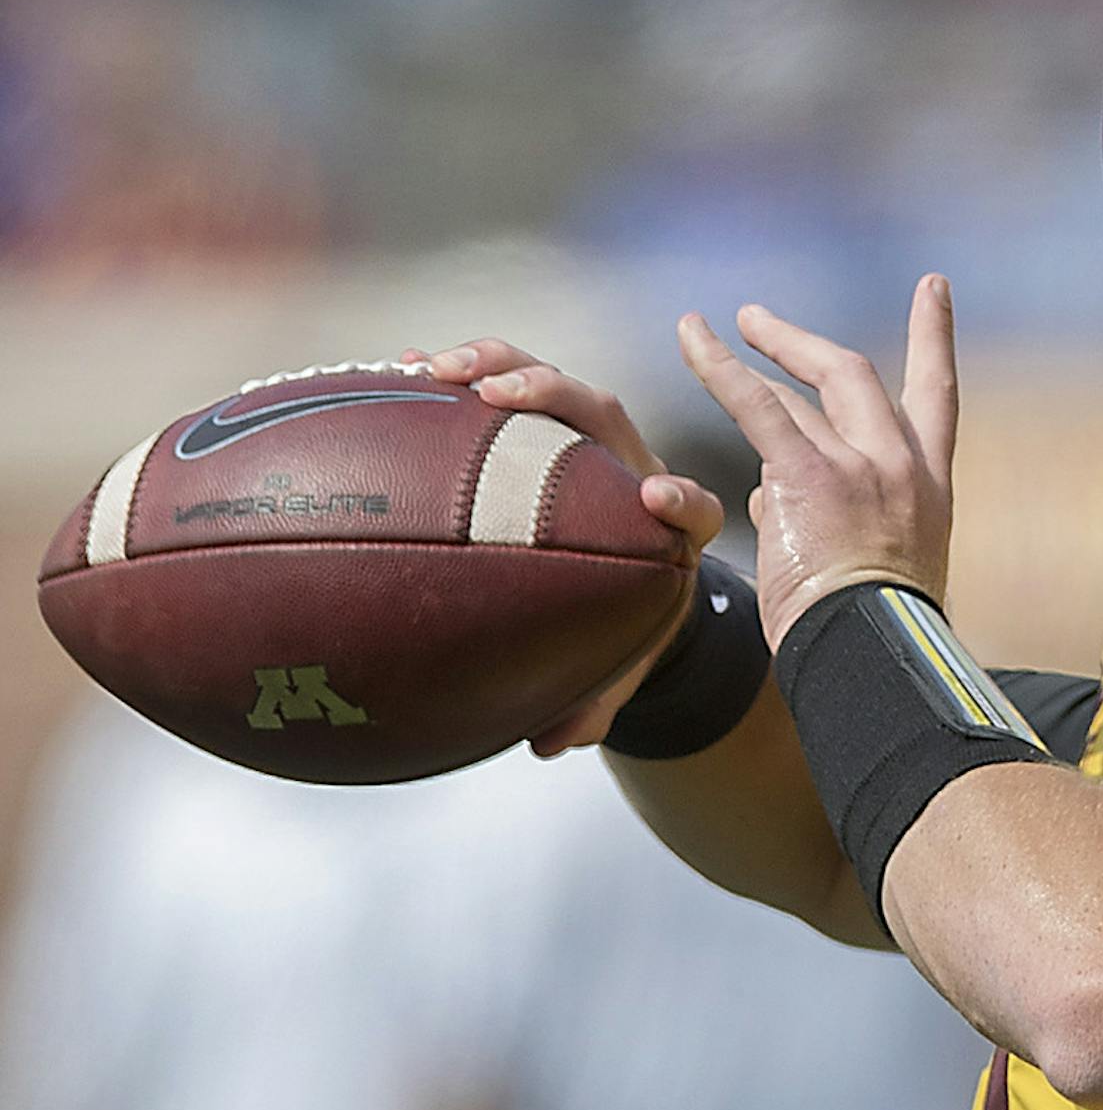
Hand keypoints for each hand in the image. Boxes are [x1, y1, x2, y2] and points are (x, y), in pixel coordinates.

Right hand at [401, 337, 726, 754]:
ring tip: (439, 368)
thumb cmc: (626, 618)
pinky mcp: (550, 426)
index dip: (680, 498)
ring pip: (557, 386)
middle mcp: (633, 469)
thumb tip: (554, 743)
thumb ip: (594, 700)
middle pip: (607, 415)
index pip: (693, 506)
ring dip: (501, 366)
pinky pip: (509, 387)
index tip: (656, 496)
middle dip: (555, 395)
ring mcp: (591, 440)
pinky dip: (465, 377)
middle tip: (497, 393)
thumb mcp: (618, 660)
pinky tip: (403, 371)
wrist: (630, 578)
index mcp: (671, 528)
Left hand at [678, 274, 957, 650]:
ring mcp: (858, 464)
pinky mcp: (809, 473)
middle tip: (762, 323)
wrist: (876, 657)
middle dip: (805, 344)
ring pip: (800, 395)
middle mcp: (900, 463)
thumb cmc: (876, 635)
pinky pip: (757, 405)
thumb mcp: (881, 567)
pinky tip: (693, 336)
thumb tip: (773, 496)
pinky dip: (720, 366)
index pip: (938, 396)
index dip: (933, 338)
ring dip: (754, 358)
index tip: (931, 290)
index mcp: (930, 487)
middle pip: (856, 376)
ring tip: (711, 334)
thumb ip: (833, 516)